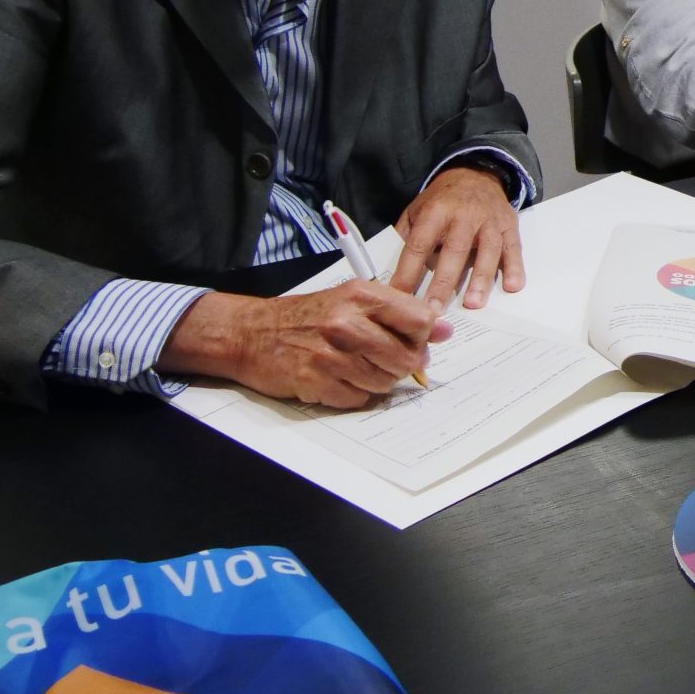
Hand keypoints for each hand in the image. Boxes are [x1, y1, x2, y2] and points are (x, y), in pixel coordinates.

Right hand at [159, 282, 451, 408]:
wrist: (250, 332)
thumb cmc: (306, 315)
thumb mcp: (351, 299)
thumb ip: (399, 311)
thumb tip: (444, 329)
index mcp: (361, 295)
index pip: (420, 319)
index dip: (425, 335)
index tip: (419, 341)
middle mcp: (346, 323)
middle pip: (407, 357)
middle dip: (404, 364)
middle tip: (386, 359)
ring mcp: (330, 355)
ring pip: (386, 381)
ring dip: (379, 380)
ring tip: (358, 366)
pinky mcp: (316, 382)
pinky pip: (359, 398)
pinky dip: (355, 393)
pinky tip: (339, 378)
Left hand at [393, 165, 525, 308]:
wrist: (477, 174)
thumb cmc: (443, 199)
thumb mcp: (417, 209)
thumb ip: (405, 236)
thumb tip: (390, 269)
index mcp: (436, 210)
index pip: (419, 244)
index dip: (408, 271)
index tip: (401, 296)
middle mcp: (465, 214)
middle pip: (454, 250)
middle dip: (444, 282)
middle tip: (435, 310)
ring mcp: (490, 221)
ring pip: (488, 250)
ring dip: (480, 278)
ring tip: (473, 304)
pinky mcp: (509, 226)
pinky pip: (513, 248)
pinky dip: (515, 267)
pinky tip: (513, 286)